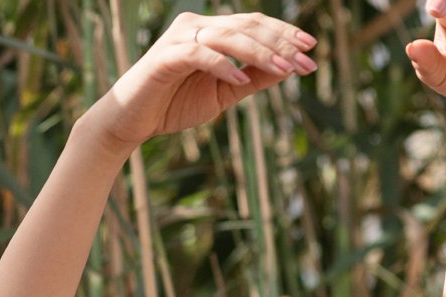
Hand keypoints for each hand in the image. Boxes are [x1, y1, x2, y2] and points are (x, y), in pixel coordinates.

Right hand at [99, 12, 316, 147]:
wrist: (133, 121)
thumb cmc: (175, 105)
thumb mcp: (225, 95)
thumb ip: (253, 79)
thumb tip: (288, 69)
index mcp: (212, 32)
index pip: (254, 25)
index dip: (284, 34)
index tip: (312, 51)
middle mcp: (197, 27)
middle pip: (246, 27)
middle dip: (280, 44)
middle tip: (306, 62)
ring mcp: (180, 39)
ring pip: (228, 37)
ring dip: (260, 53)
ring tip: (285, 70)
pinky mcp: (165, 57)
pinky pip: (200, 55)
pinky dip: (223, 65)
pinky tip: (241, 79)